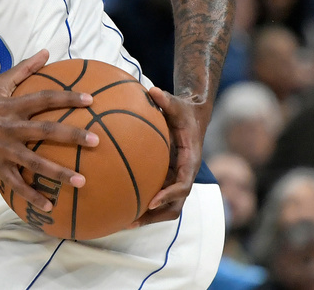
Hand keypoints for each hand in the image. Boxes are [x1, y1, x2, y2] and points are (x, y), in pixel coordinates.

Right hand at [0, 50, 98, 212]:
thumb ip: (24, 69)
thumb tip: (46, 52)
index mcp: (12, 106)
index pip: (44, 99)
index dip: (67, 98)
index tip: (90, 100)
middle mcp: (10, 127)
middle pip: (45, 131)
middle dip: (71, 136)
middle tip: (96, 141)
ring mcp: (4, 150)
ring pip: (35, 163)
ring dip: (59, 173)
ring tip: (82, 181)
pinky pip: (17, 185)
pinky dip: (32, 196)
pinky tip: (50, 207)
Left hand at [130, 87, 205, 226]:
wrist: (192, 117)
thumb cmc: (183, 111)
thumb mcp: (178, 105)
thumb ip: (167, 100)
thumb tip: (152, 91)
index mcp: (190, 161)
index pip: (183, 185)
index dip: (169, 194)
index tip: (152, 200)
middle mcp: (185, 175)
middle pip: (176, 204)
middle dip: (156, 215)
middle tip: (132, 220)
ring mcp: (176, 179)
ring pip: (167, 206)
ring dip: (149, 216)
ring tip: (123, 221)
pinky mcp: (168, 178)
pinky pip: (158, 196)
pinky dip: (144, 204)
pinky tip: (121, 205)